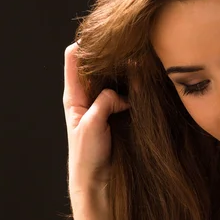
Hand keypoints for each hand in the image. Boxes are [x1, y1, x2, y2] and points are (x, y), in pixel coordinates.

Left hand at [63, 42, 129, 197]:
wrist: (98, 182)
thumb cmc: (87, 156)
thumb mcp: (91, 125)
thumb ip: (104, 103)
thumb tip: (121, 93)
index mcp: (74, 96)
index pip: (74, 58)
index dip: (85, 44)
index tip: (103, 36)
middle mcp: (89, 96)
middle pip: (97, 64)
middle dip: (111, 55)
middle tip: (128, 47)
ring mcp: (105, 105)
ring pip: (115, 79)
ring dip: (126, 72)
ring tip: (139, 63)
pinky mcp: (119, 115)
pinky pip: (127, 95)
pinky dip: (135, 89)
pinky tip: (144, 85)